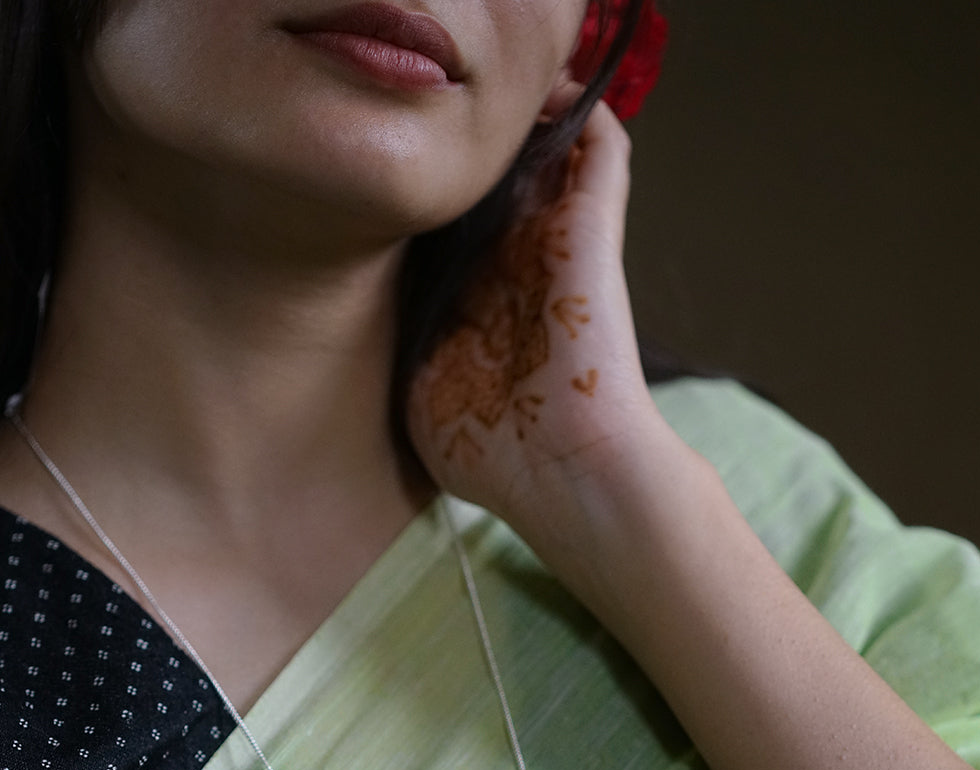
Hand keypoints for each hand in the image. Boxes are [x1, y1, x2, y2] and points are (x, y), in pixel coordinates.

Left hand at [406, 100, 661, 547]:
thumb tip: (383, 308)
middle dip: (463, 152)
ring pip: (546, 150)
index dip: (420, 203)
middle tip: (426, 124)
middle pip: (493, 183)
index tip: (381, 181)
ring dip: (523, 118)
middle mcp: (516, 265)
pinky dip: (579, 109)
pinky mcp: (591, 228)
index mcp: (477, 303)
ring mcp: (556, 243)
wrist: (566, 472)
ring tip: (485, 95)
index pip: (446, 232)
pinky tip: (549, 87)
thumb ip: (405, 345)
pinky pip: (598, 146)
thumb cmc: (495, 455)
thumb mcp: (420, 398)